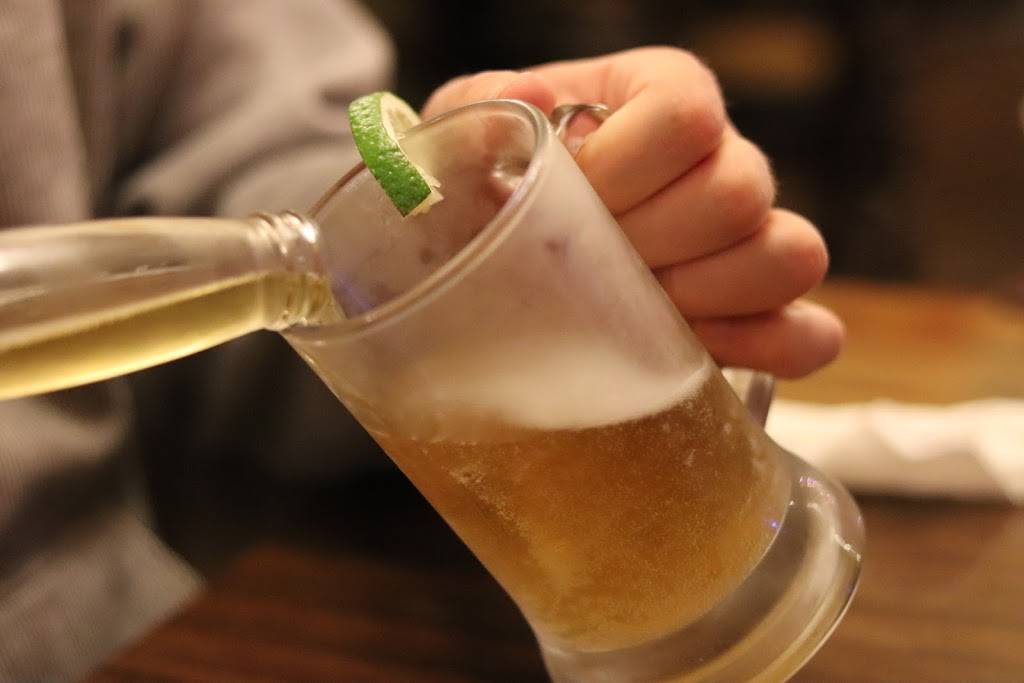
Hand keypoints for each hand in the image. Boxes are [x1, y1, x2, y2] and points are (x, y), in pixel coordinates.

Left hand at [423, 47, 842, 377]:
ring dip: (704, 298)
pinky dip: (764, 349)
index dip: (625, 172)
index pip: (687, 118)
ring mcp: (752, 236)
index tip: (570, 207)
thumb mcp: (472, 135)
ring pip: (790, 256)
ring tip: (633, 313)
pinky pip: (809, 334)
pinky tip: (694, 354)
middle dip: (651, 246)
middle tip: (588, 272)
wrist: (504, 239)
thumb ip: (483, 112)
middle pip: (739, 191)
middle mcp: (723, 156)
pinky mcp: (761, 310)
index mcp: (663, 95)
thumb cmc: (494, 178)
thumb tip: (527, 96)